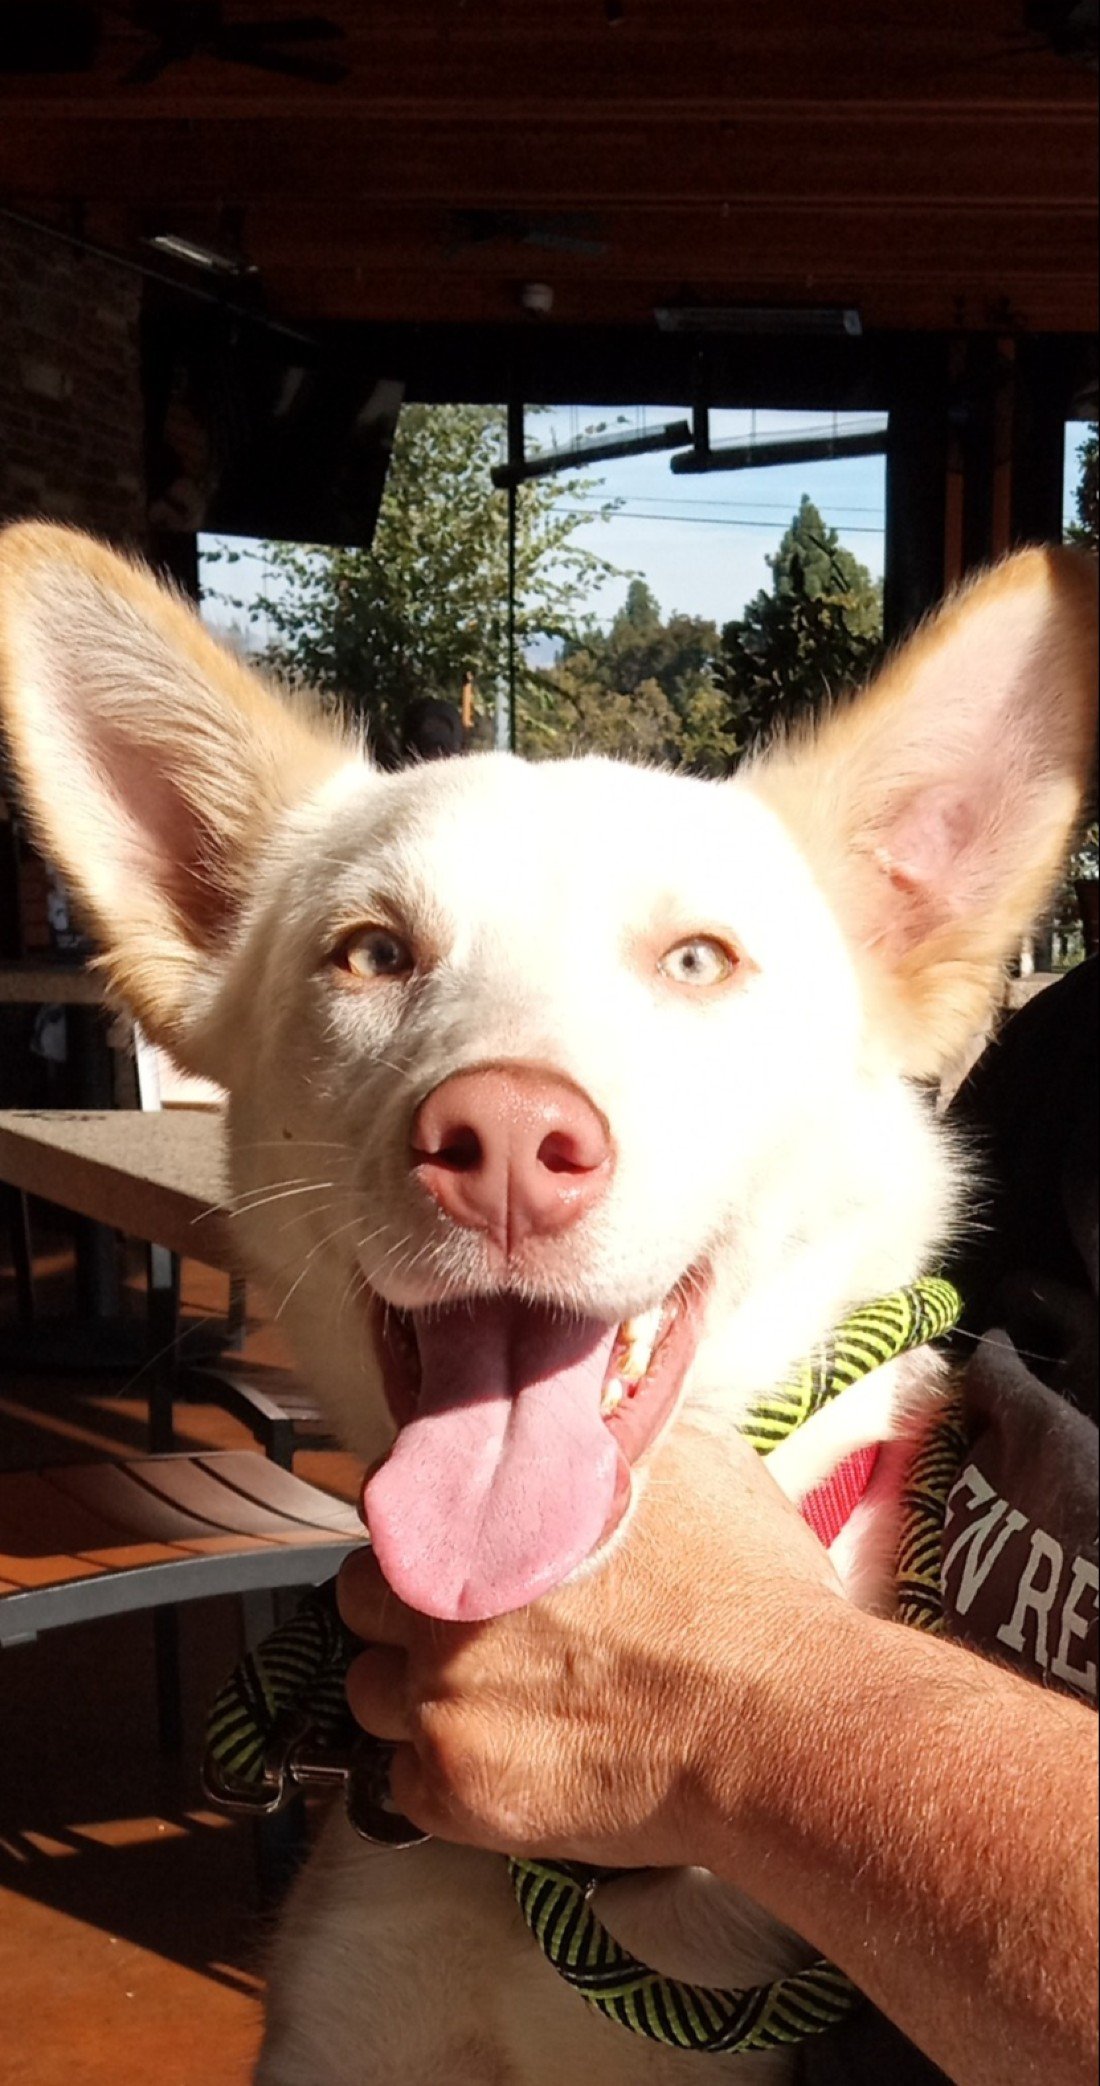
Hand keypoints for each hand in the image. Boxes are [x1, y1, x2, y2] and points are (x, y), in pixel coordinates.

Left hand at [337, 1417, 842, 1869]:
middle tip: (473, 1627)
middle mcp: (445, 1594)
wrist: (783, 1719)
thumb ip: (596, 1437)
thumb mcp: (682, 1460)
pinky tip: (506, 1757)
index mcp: (486, 1508)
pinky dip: (442, 1774)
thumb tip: (572, 1419)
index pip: (397, 1495)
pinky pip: (401, 1782)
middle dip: (407, 1607)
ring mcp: (442, 1694)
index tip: (462, 1545)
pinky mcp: (458, 1787)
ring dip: (414, 1693)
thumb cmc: (748, 1594)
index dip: (434, 1523)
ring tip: (491, 1701)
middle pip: (363, 1594)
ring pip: (370, 1691)